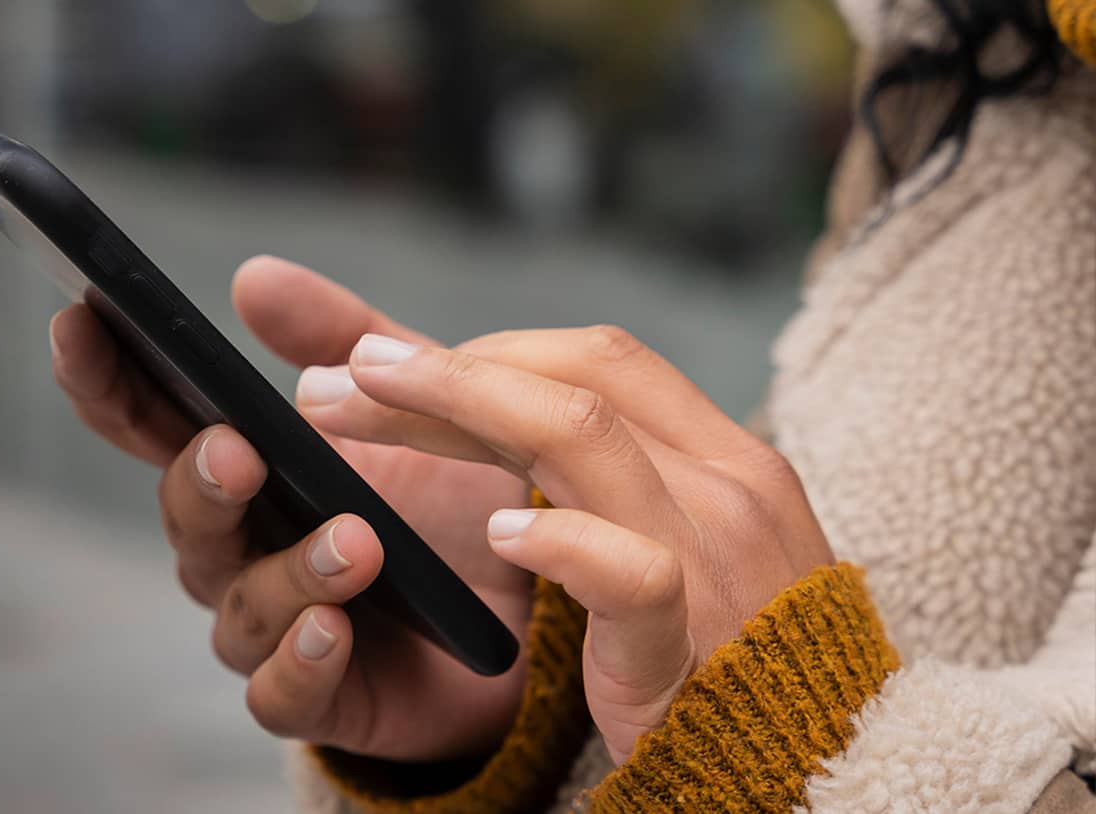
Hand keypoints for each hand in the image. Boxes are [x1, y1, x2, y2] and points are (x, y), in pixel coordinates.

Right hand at [48, 256, 531, 760]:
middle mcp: (239, 548)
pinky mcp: (320, 695)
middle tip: (237, 451)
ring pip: (239, 607)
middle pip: (186, 517)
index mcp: (245, 467)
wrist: (530, 604)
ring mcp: (272, 625)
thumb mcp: (411, 398)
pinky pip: (280, 693)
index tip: (77, 322)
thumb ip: (340, 340)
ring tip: (355, 543)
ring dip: (289, 572)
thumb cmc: (448, 498)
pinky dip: (301, 662)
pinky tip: (334, 629)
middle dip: (202, 481)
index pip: (150, 422)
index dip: (104, 377)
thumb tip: (252, 276)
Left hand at [296, 326, 835, 762]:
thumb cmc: (717, 647)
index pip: (598, 360)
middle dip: (447, 366)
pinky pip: (633, 575)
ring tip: (360, 409)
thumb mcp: (662, 536)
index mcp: (719, 455)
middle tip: (343, 371)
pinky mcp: (690, 648)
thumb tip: (472, 403)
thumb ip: (574, 472)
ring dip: (457, 408)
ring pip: (586, 439)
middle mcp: (725, 486)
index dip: (488, 350)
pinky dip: (562, 540)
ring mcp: (715, 560)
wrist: (811, 768)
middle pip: (575, 381)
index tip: (394, 364)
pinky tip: (500, 533)